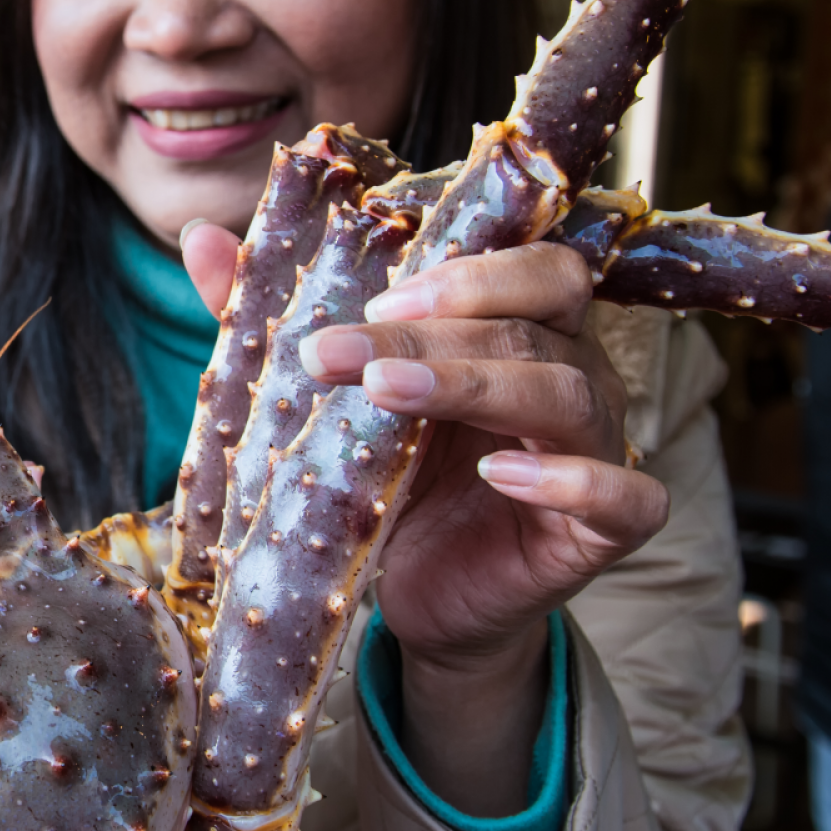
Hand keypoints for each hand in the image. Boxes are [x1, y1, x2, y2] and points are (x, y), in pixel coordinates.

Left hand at [184, 229, 668, 814]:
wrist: (416, 593)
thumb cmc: (383, 478)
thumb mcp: (325, 398)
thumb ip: (274, 318)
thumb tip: (200, 236)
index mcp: (518, 328)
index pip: (532, 266)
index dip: (464, 272)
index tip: (373, 301)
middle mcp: (572, 374)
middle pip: (538, 322)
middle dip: (440, 329)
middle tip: (346, 354)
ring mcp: (597, 448)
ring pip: (573, 392)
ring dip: (476, 385)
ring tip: (389, 396)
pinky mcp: (606, 529)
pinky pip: (629, 497)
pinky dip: (575, 480)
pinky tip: (504, 474)